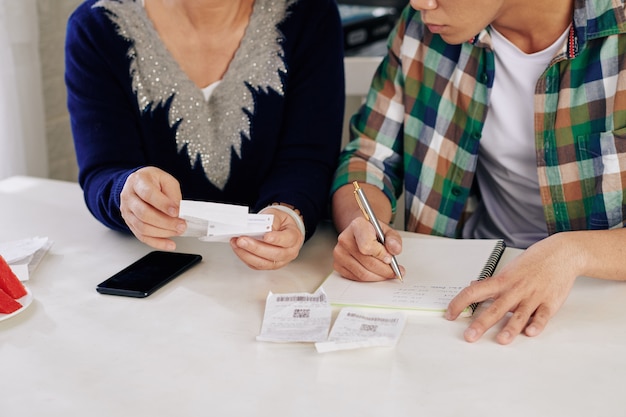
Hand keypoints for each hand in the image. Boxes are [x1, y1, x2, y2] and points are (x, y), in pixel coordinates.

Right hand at [120, 167, 185, 249]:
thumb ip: (173, 194)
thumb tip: (179, 211)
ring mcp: (127, 211)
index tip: (176, 212)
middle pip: (144, 214)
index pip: (148, 194)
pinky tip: (169, 244)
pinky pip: (142, 236)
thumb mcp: (166, 180)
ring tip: (178, 231)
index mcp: (138, 181)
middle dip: (165, 222)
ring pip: (142, 227)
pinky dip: (157, 243)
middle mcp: (128, 197)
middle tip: (181, 225)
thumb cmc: (153, 181)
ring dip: (163, 233)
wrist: (139, 184)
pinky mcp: (130, 223)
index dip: (163, 204)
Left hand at [229, 207, 303, 269]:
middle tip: (242, 240)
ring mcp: (280, 261)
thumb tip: (261, 229)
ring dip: (247, 254)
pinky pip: (256, 265)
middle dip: (256, 247)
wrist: (281, 229)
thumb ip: (271, 220)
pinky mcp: (269, 265)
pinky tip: (238, 249)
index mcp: (294, 237)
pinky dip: (245, 257)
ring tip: (237, 244)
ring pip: (263, 263)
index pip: (287, 239)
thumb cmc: (280, 223)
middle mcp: (289, 252)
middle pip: (274, 254)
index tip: (265, 236)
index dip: (276, 239)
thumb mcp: (278, 215)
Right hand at [333, 216, 403, 280]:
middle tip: (394, 271)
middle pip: (367, 262)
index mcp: (357, 226)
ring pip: (362, 273)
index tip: (390, 258)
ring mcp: (339, 253)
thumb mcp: (387, 231)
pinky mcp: (337, 264)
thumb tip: (395, 249)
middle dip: (385, 270)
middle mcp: (345, 238)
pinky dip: (369, 279)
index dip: (381, 255)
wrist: (359, 233)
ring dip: (379, 277)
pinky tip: (376, 274)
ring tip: (387, 273)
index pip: (367, 246)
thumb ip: (393, 239)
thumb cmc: (373, 232)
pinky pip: (356, 278)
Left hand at [445, 233, 578, 343]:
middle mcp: (515, 290)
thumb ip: (493, 282)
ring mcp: (533, 297)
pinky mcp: (550, 303)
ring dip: (510, 328)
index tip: (450, 314)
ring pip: (520, 315)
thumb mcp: (509, 269)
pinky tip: (530, 333)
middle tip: (469, 336)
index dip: (460, 302)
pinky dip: (536, 324)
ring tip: (501, 340)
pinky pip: (542, 315)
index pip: (475, 291)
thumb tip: (474, 286)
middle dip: (481, 323)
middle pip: (496, 308)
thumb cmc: (534, 261)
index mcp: (502, 281)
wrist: (562, 254)